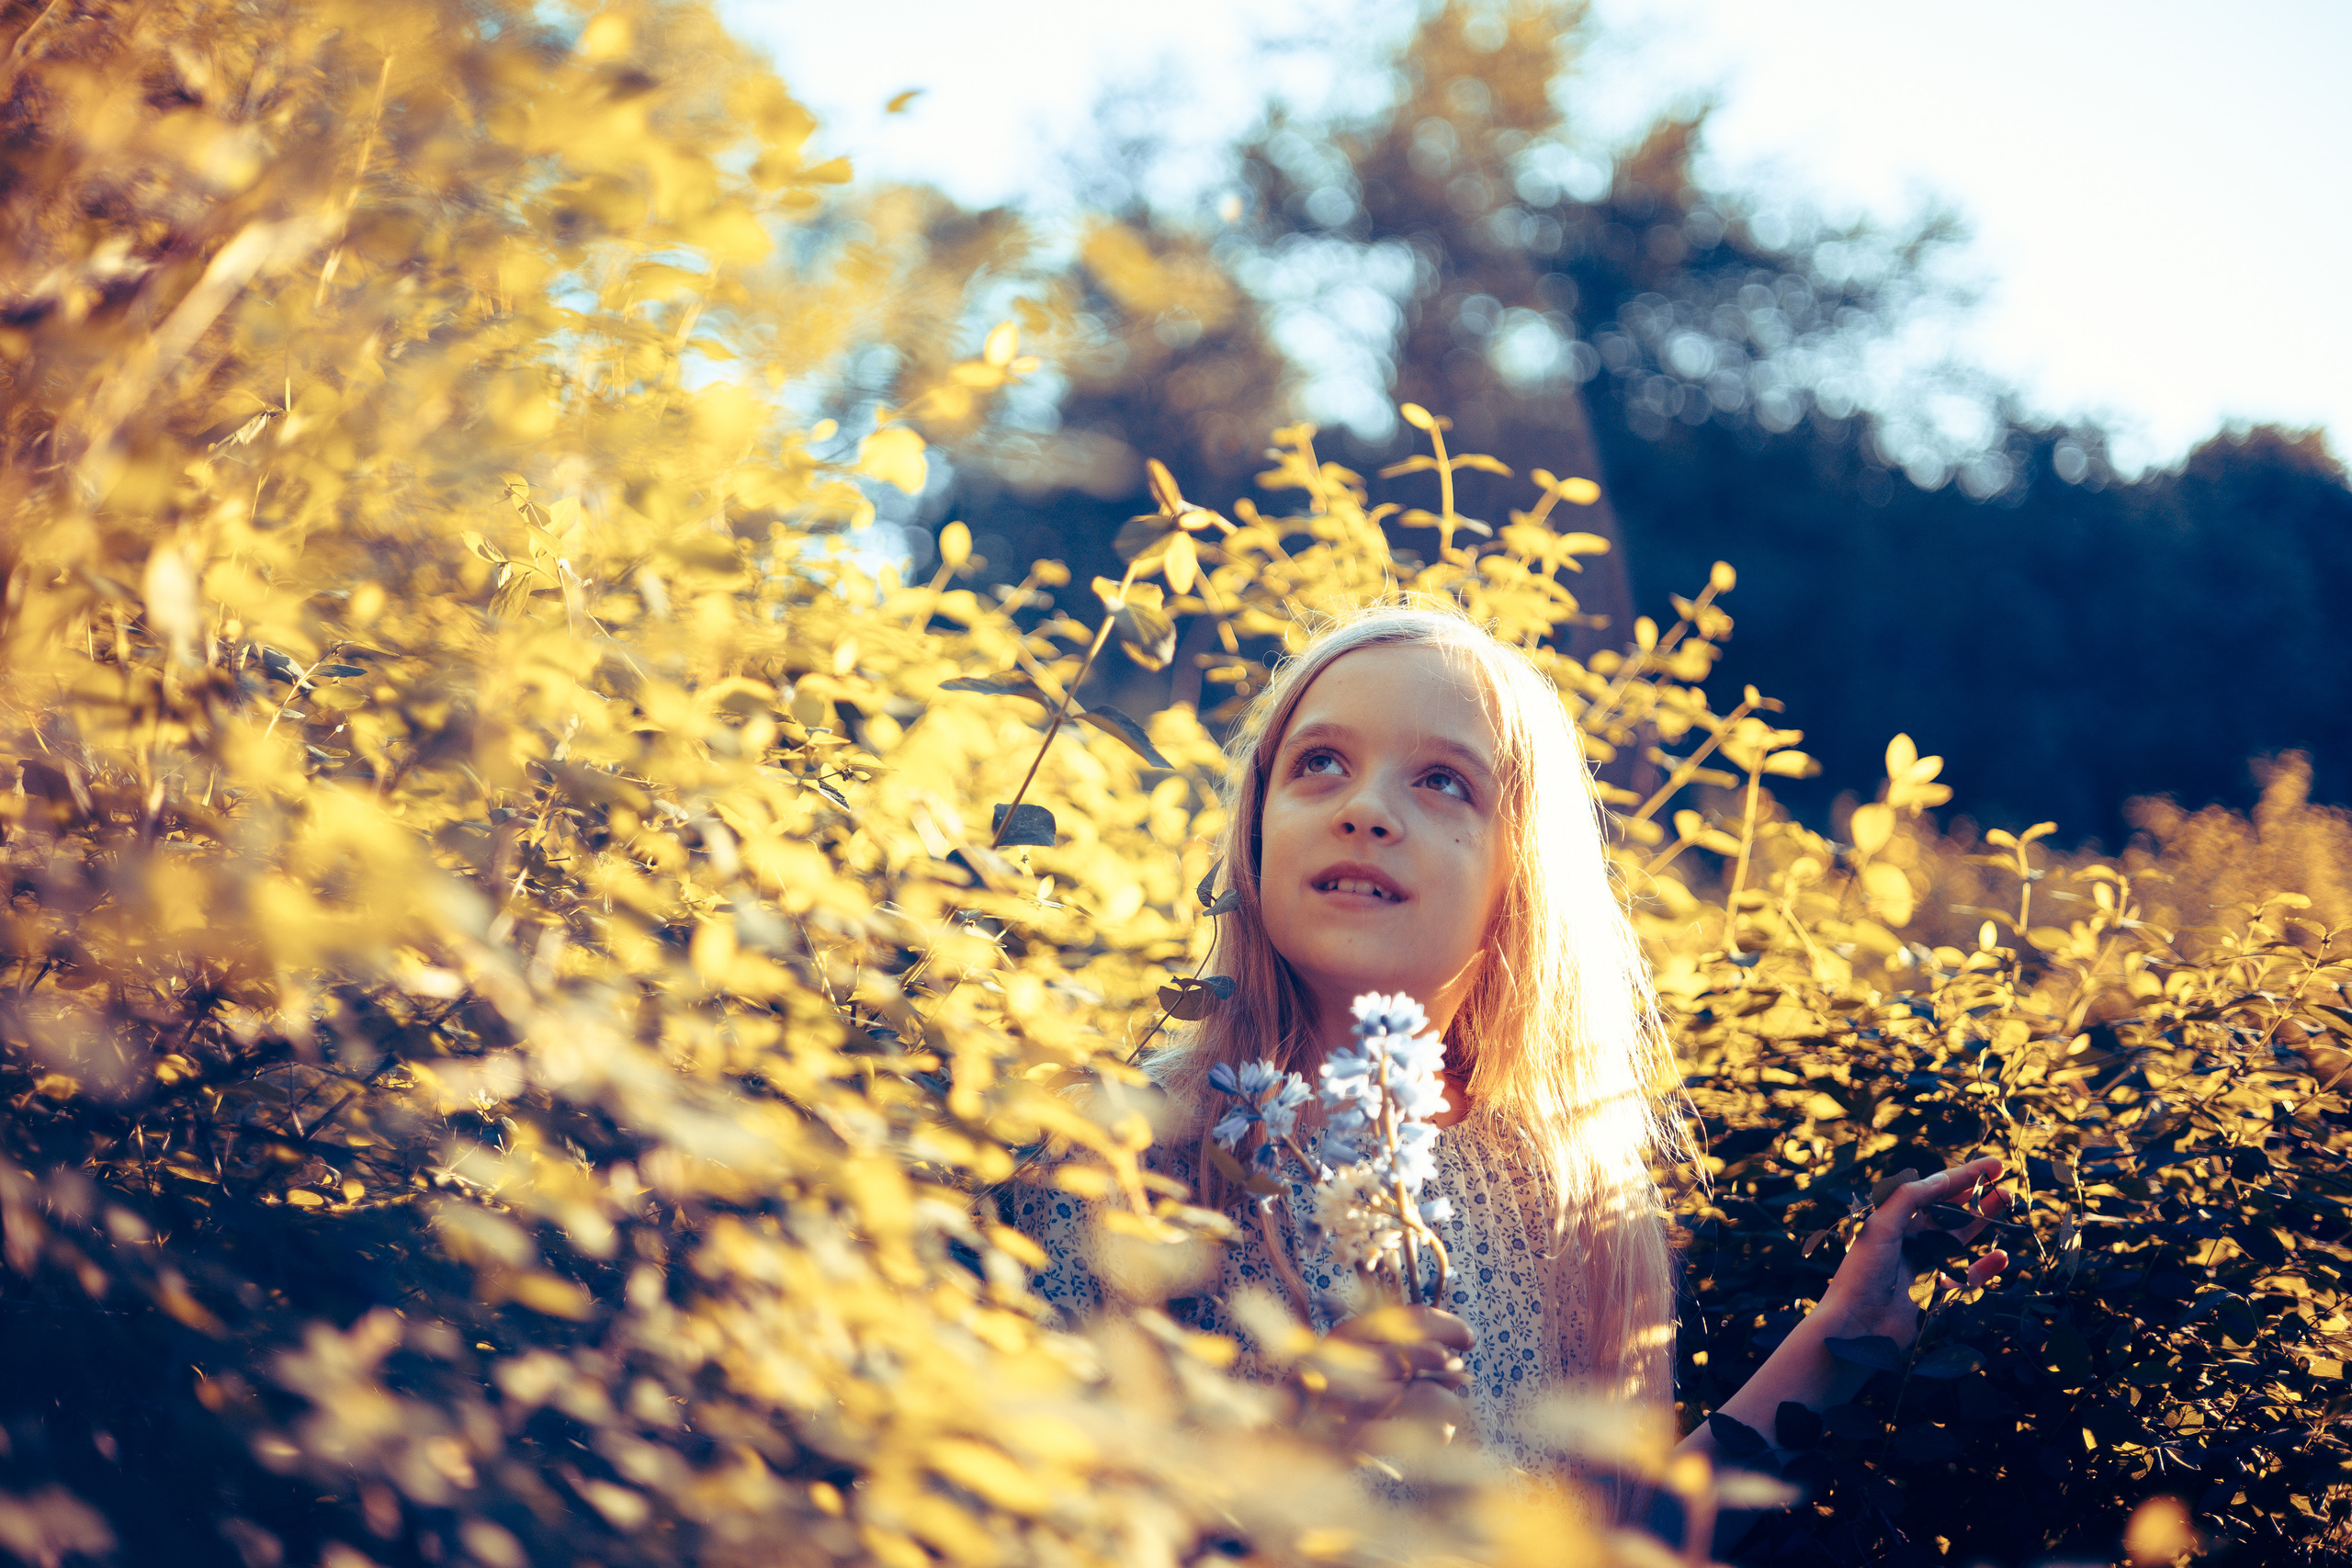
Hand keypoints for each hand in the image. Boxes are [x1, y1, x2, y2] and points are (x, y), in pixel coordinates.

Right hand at [1302, 1305, 1472, 1437]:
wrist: (1288, 1441)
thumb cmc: (1333, 1393)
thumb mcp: (1356, 1356)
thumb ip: (1399, 1348)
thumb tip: (1455, 1357)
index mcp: (1348, 1335)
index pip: (1409, 1319)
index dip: (1447, 1326)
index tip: (1468, 1339)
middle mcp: (1347, 1363)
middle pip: (1415, 1354)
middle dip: (1446, 1363)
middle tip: (1459, 1372)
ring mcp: (1349, 1404)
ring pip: (1423, 1395)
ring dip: (1447, 1402)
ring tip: (1449, 1408)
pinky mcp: (1356, 1441)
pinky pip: (1416, 1436)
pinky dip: (1439, 1433)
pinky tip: (1441, 1433)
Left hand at [1819, 1156, 2009, 1348]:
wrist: (1857, 1326)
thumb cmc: (1862, 1273)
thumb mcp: (1881, 1226)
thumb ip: (1909, 1199)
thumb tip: (1943, 1177)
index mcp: (1896, 1220)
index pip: (1935, 1191)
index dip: (1965, 1177)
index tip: (1994, 1165)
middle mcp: (1912, 1239)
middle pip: (1952, 1212)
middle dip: (1978, 1197)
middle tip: (2007, 1184)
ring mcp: (1926, 1265)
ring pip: (1963, 1239)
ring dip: (1985, 1222)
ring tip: (2007, 1205)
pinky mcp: (1937, 1293)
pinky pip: (1967, 1276)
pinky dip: (1985, 1267)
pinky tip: (2001, 1257)